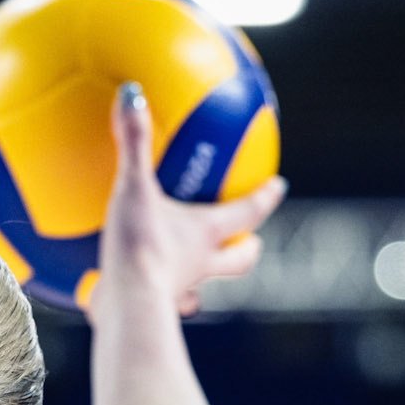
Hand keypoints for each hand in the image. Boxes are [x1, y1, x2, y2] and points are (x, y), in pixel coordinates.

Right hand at [90, 83, 286, 320]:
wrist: (125, 306)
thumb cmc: (140, 247)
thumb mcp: (134, 188)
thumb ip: (133, 142)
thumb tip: (130, 95)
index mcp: (204, 233)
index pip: (248, 212)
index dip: (265, 198)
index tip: (279, 186)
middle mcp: (198, 264)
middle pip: (237, 260)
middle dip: (248, 248)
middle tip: (253, 241)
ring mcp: (177, 291)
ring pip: (200, 287)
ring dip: (202, 278)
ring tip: (193, 270)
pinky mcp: (150, 309)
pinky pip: (156, 301)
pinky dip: (151, 295)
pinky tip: (129, 289)